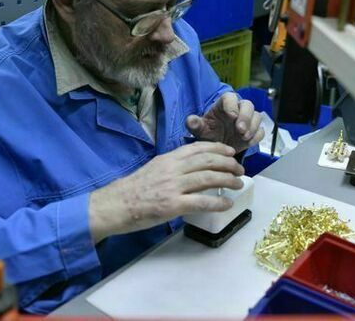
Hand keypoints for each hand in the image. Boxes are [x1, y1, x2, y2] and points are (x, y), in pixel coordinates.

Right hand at [88, 141, 243, 242]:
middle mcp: (173, 169)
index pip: (198, 148)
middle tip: (239, 168)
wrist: (115, 205)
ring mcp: (173, 187)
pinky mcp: (173, 205)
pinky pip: (202, 202)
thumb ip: (172, 167)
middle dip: (228, 163)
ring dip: (228, 180)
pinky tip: (227, 204)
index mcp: (168, 159)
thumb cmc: (132, 190)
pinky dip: (218, 202)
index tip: (229, 150)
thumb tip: (191, 168)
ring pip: (209, 178)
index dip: (218, 147)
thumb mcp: (153, 169)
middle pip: (208, 160)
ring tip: (238, 184)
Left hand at [186, 93, 263, 152]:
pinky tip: (248, 142)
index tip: (231, 116)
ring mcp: (248, 120)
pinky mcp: (254, 131)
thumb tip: (191, 120)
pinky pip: (260, 130)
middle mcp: (238, 109)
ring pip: (257, 116)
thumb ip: (194, 124)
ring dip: (252, 127)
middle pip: (248, 105)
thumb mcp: (200, 129)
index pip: (230, 97)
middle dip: (246, 117)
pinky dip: (256, 136)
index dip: (232, 105)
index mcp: (224, 104)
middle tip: (240, 130)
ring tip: (244, 137)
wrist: (218, 146)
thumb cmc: (209, 133)